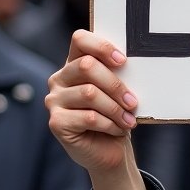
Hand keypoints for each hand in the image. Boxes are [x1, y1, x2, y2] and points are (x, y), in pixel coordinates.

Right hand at [46, 30, 138, 177]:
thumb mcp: (119, 91)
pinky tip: (118, 130)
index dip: (102, 46)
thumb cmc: (116, 115)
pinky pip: (89, 117)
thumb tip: (135, 64)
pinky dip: (110, 124)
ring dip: (116, 108)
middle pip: (87, 66)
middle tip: (133, 102)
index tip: (123, 61)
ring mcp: (54, 100)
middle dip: (116, 85)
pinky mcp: (56, 122)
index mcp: (75, 64)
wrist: (110, 149)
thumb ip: (119, 75)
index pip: (80, 39)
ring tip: (129, 120)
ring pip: (90, 93)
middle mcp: (59, 79)